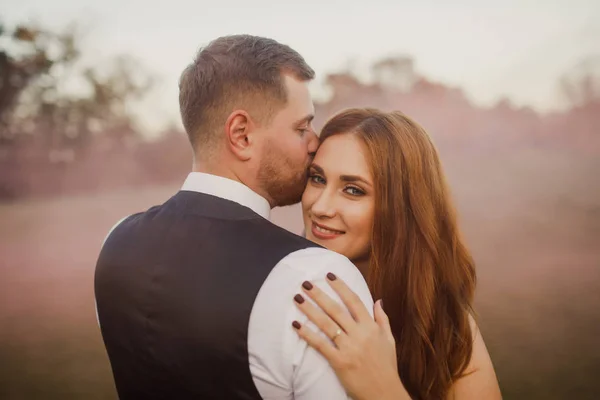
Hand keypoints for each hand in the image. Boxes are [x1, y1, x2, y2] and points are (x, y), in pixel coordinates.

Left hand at [292, 273, 410, 399]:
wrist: (385, 393)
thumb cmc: (387, 366)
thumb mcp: (389, 340)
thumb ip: (382, 319)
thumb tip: (378, 300)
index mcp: (371, 327)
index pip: (354, 301)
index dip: (341, 287)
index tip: (329, 275)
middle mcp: (360, 334)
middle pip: (336, 309)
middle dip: (319, 294)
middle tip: (305, 283)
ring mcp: (349, 348)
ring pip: (326, 324)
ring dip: (310, 310)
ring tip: (297, 299)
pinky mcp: (340, 362)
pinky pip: (321, 345)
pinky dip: (308, 334)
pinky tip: (296, 325)